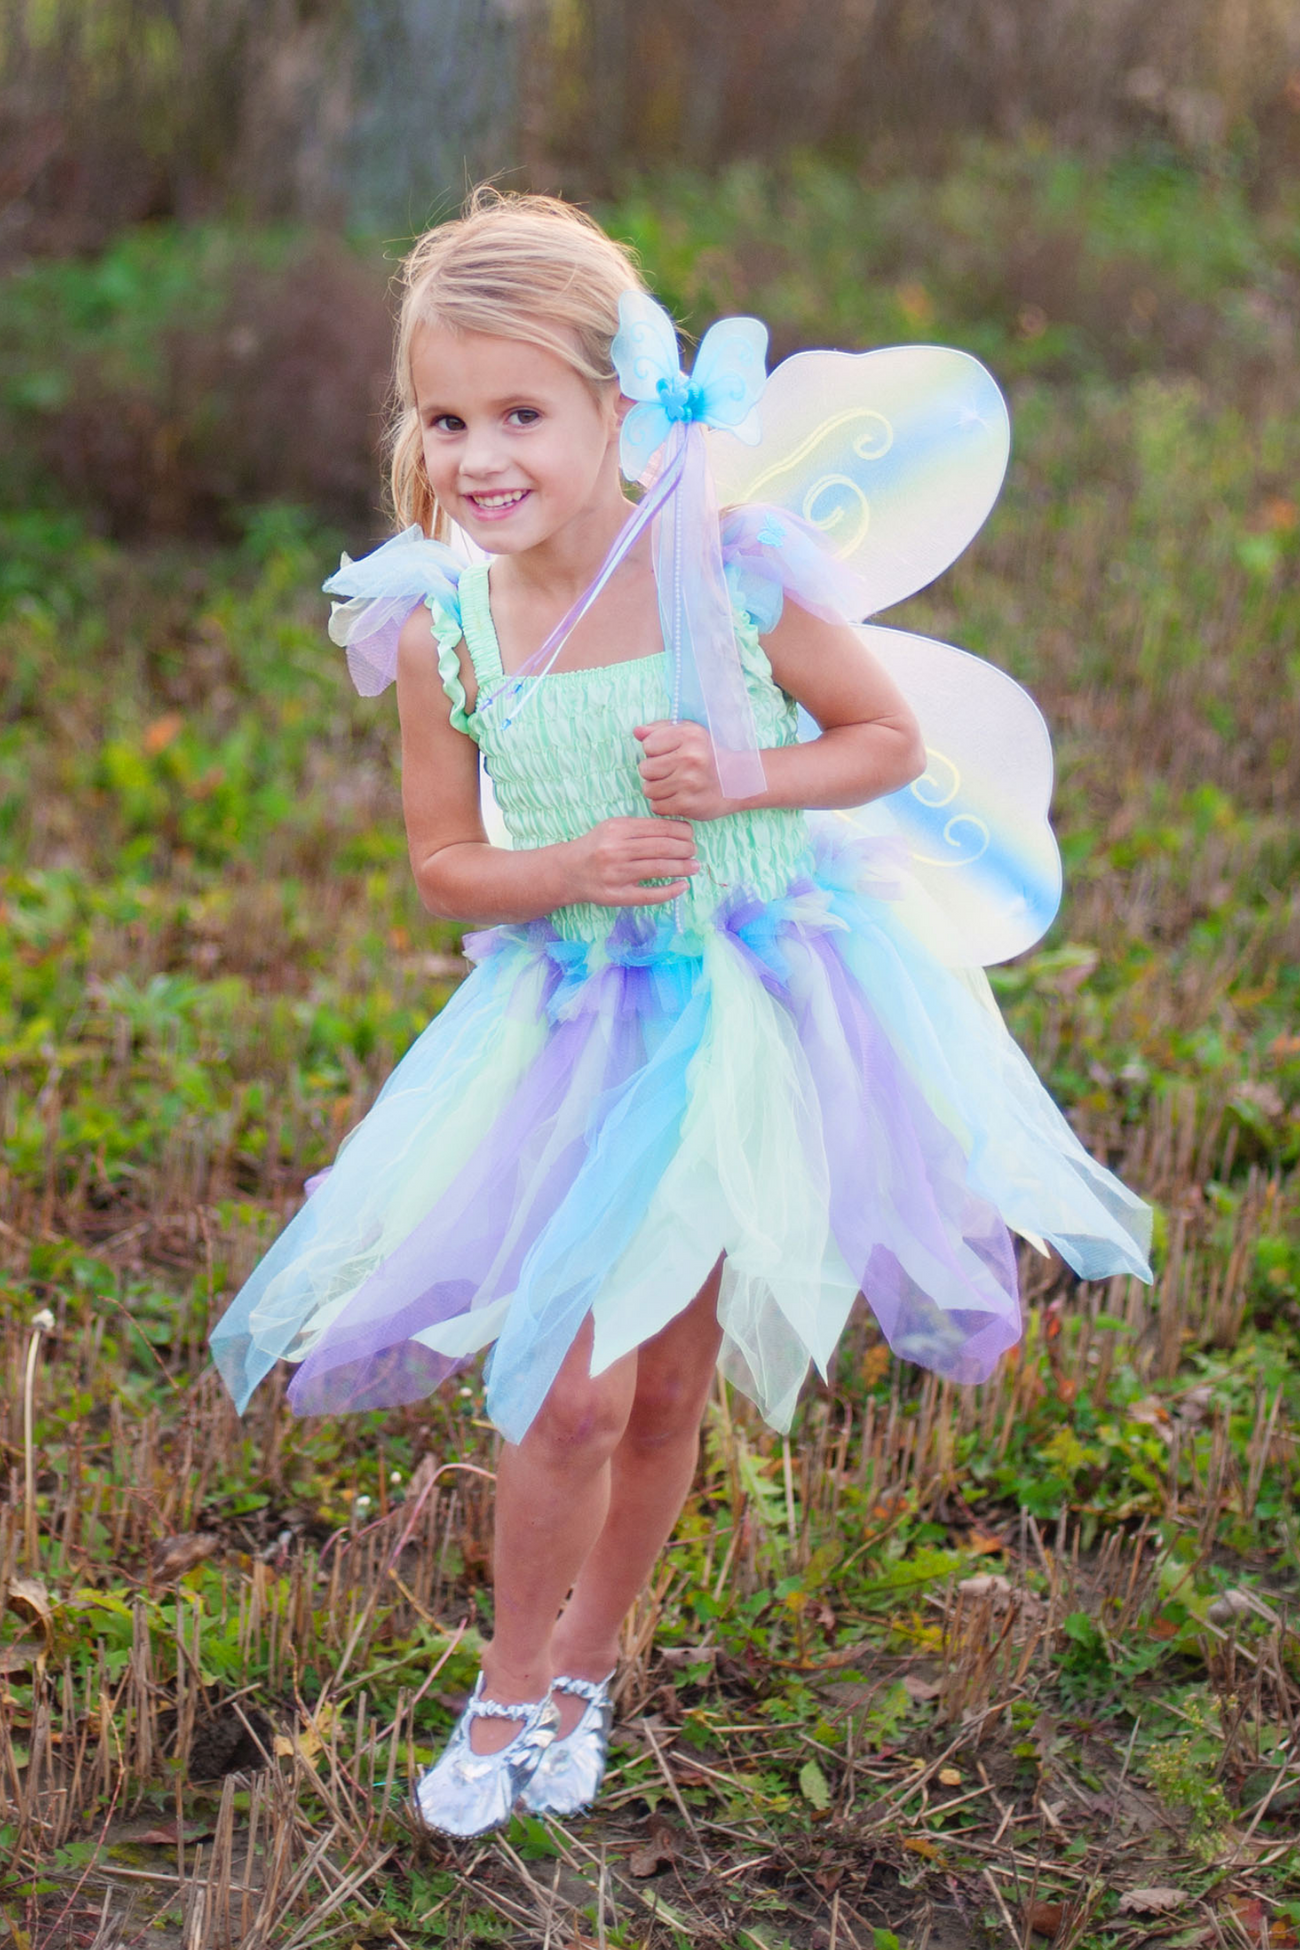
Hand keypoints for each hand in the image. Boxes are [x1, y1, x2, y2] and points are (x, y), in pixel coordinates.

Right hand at [562, 816, 697, 906]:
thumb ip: (640, 827)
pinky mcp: (617, 895)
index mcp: (618, 829)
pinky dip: (670, 891)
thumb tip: (678, 830)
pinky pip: (650, 895)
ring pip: (659, 868)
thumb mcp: (613, 828)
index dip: (681, 831)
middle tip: (694, 851)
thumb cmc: (596, 847)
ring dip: (683, 868)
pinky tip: (682, 886)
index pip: (659, 828)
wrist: (568, 871)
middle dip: (685, 849)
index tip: (690, 835)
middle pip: (662, 847)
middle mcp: (616, 850)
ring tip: (694, 866)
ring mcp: (617, 874)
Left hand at [634, 721, 733, 820]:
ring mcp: (689, 783)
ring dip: (658, 789)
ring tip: (675, 785)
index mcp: (689, 736)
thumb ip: (661, 729)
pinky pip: (657, 807)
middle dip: (654, 772)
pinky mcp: (688, 805)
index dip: (656, 751)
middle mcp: (690, 758)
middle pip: (645, 769)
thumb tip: (637, 732)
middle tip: (673, 772)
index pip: (648, 745)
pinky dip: (664, 804)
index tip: (672, 754)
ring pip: (648, 789)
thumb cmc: (709, 754)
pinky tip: (679, 797)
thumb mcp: (690, 733)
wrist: (739, 780)